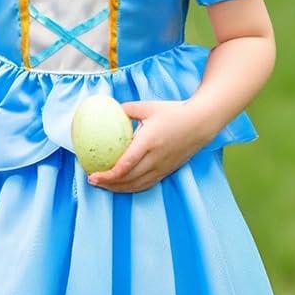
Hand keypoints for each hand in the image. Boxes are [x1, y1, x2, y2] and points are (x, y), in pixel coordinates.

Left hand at [86, 100, 210, 192]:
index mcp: (149, 142)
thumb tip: (109, 111)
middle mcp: (155, 158)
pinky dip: (131, 188)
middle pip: (128, 179)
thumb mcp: (148, 106)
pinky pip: (146, 184)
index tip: (92, 175)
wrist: (202, 123)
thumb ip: (127, 109)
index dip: (108, 174)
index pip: (126, 165)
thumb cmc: (174, 112)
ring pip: (137, 185)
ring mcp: (162, 167)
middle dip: (108, 183)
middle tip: (92, 180)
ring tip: (102, 185)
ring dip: (118, 188)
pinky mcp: (167, 171)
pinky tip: (121, 185)